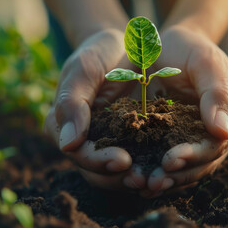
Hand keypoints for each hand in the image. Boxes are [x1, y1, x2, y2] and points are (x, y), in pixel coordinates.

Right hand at [44, 29, 144, 190]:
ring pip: (115, 173)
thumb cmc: (100, 53)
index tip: (123, 160)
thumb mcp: (84, 68)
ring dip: (134, 178)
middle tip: (143, 178)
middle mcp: (82, 140)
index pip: (77, 152)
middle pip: (95, 170)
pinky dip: (149, 168)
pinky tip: (165, 170)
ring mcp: (106, 143)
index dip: (97, 161)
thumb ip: (72, 102)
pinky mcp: (130, 142)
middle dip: (118, 177)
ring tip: (156, 180)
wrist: (127, 48)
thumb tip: (68, 145)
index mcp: (62, 125)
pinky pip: (137, 161)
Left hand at [141, 26, 227, 196]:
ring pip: (190, 169)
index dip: (194, 156)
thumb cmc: (189, 48)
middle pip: (204, 163)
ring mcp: (204, 139)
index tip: (169, 161)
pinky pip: (176, 164)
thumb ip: (217, 93)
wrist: (171, 46)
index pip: (217, 143)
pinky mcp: (184, 141)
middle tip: (151, 183)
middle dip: (178, 175)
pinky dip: (161, 175)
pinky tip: (140, 183)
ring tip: (142, 188)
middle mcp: (224, 132)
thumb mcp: (204, 61)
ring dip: (168, 181)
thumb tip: (223, 133)